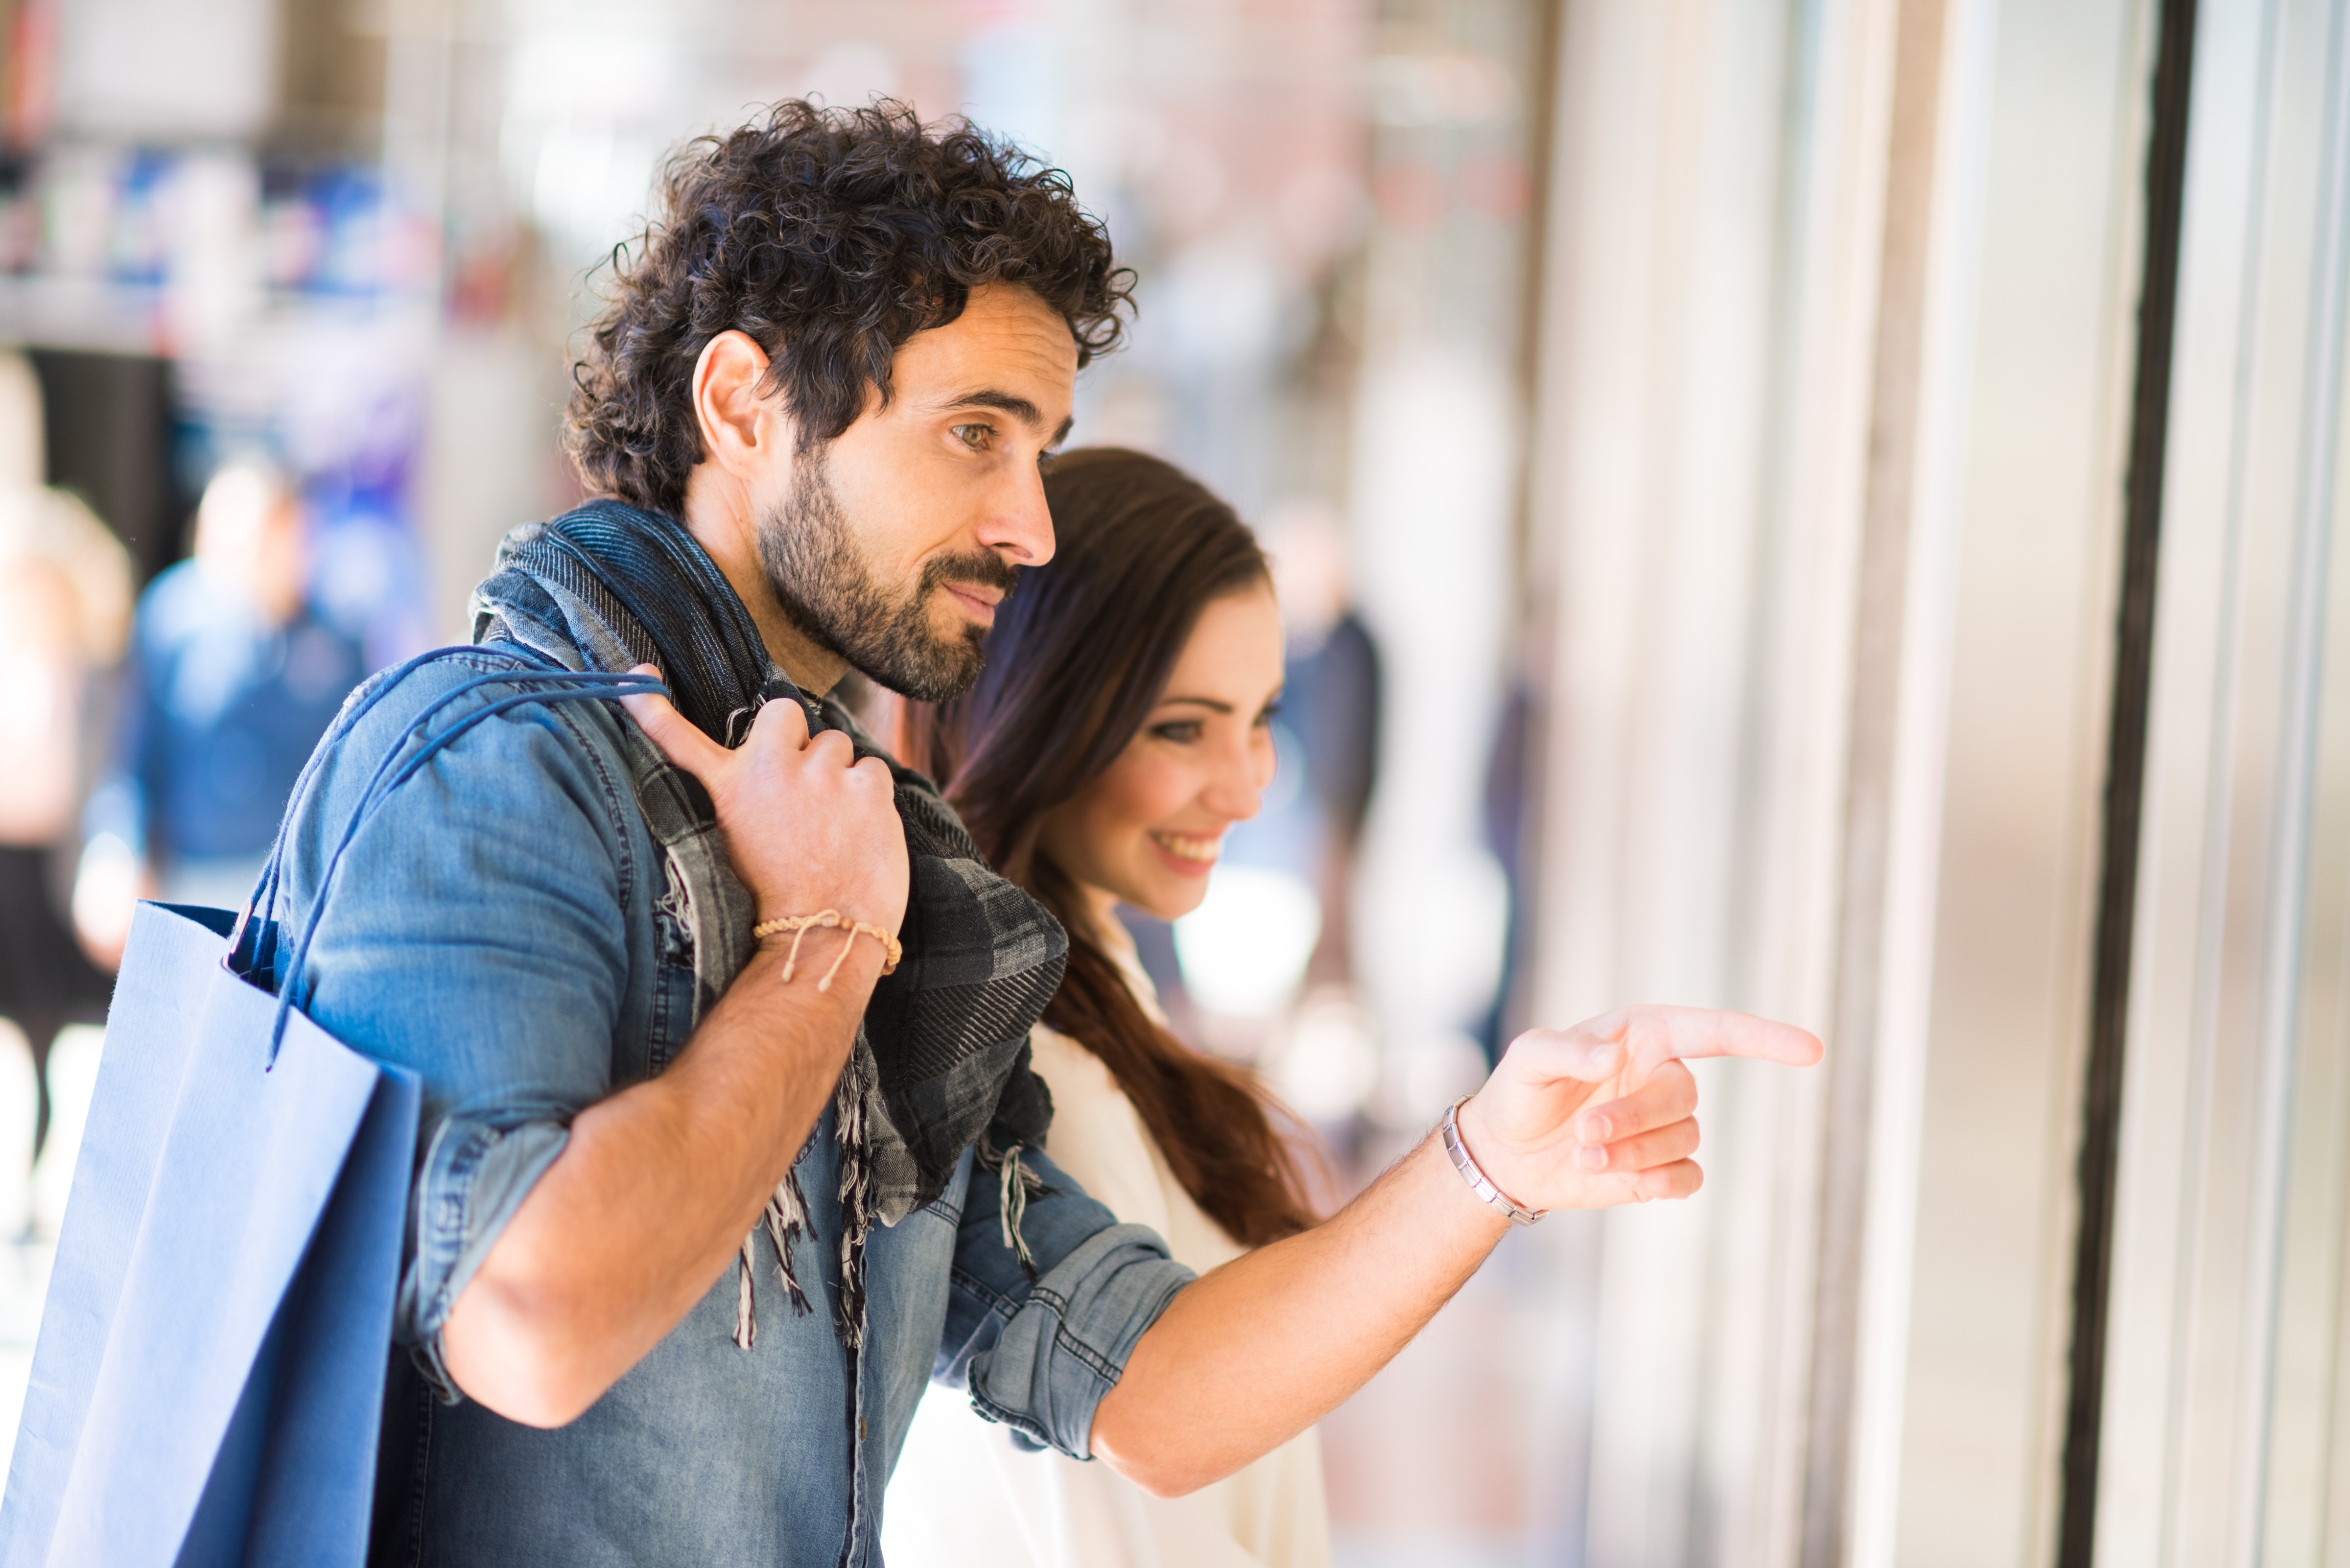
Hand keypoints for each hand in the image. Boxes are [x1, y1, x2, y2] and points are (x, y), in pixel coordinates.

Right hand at [619, 666, 908, 935]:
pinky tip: (862, 831)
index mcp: (730, 787)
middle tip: (803, 785)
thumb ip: (747, 799)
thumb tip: (764, 772)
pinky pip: (873, 769)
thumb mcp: (738, 845)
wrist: (821, 936)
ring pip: (836, 743)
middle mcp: (772, 768)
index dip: (654, 709)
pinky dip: (871, 796)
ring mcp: (822, 773)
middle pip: (784, 712)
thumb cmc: (781, 899)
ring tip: (833, 824)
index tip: (639, 679)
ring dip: (837, 774)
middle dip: (795, 737)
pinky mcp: (867, 786)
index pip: (683, 740)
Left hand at [1455, 1008, 1822, 1209]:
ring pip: (1685, 1139)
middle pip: (1684, 1097)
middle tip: (1584, 1132)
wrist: (1506, 1151)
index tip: (1810, 1050)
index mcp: (1643, 1035)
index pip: (1715, 1031)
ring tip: (1583, 1155)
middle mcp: (1661, 1076)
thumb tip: (1615, 1057)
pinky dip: (1661, 1182)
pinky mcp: (1658, 1168)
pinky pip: (1688, 1177)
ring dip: (1634, 1152)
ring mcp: (1664, 1125)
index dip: (1764, 1038)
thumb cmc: (1520, 1090)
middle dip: (1636, 1119)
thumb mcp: (1529, 1058)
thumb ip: (1567, 1049)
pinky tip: (1628, 1182)